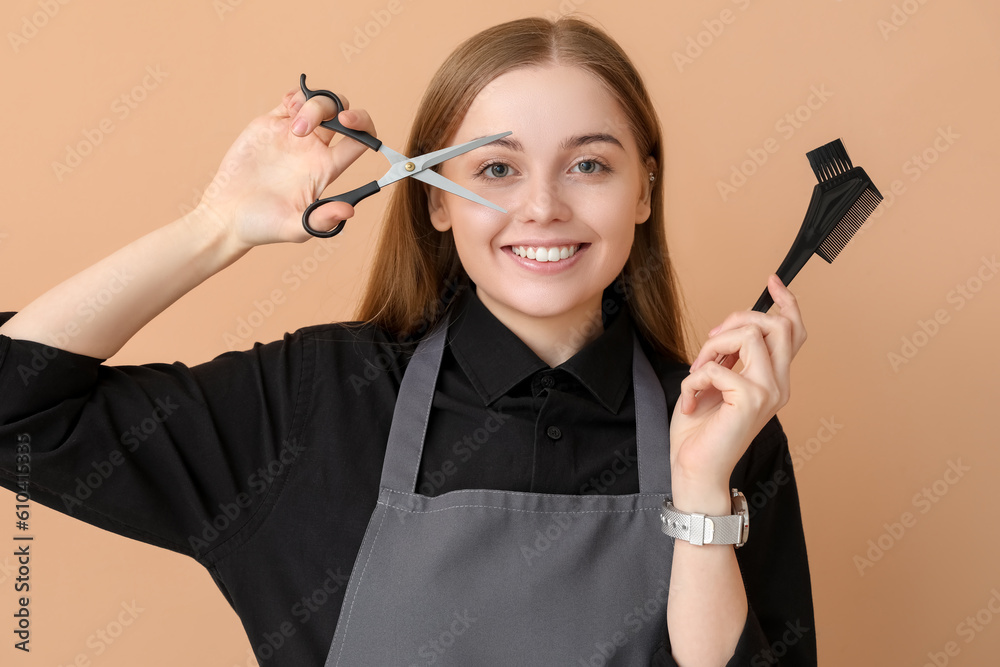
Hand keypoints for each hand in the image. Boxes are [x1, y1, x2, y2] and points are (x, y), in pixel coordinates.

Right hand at [195, 84, 378, 248]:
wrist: (227, 216)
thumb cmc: (262, 227)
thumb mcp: (294, 228)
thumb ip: (321, 220)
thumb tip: (349, 211)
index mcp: (326, 169)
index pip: (359, 142)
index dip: (363, 127)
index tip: (346, 124)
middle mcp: (314, 150)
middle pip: (342, 115)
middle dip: (335, 108)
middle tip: (309, 125)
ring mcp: (293, 136)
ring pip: (319, 102)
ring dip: (312, 103)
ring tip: (293, 125)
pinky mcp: (271, 126)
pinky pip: (292, 99)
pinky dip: (296, 95)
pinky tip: (287, 108)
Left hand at [669, 275, 806, 507]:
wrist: (695, 469)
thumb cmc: (701, 431)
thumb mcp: (716, 383)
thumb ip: (731, 358)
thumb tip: (730, 330)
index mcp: (774, 379)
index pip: (793, 332)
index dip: (786, 302)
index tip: (772, 281)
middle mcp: (779, 384)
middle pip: (776, 324)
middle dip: (737, 319)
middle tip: (709, 343)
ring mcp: (769, 392)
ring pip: (749, 334)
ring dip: (712, 348)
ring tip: (696, 374)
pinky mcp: (751, 400)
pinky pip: (718, 366)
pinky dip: (694, 380)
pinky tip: (690, 402)